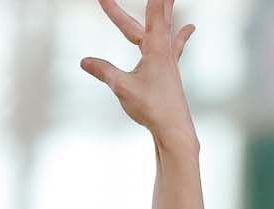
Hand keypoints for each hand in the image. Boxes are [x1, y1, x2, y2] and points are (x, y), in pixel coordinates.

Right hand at [80, 0, 197, 144]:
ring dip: (168, 8)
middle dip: (159, 0)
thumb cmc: (151, 108)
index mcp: (155, 47)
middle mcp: (164, 48)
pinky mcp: (170, 70)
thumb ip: (104, 72)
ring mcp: (169, 59)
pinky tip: (190, 28)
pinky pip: (175, 44)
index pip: (150, 10)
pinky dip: (181, 34)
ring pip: (167, 25)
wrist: (174, 129)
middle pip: (159, 14)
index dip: (135, 3)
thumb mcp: (122, 88)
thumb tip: (83, 61)